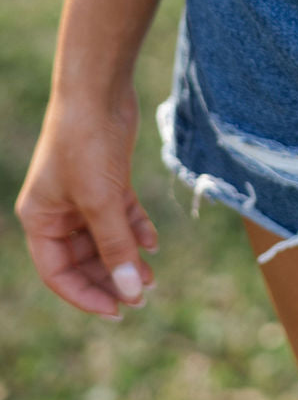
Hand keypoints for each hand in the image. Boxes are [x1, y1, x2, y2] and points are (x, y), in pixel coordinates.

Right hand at [15, 83, 158, 319]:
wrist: (100, 89)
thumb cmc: (86, 143)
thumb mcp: (101, 202)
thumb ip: (116, 247)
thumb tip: (131, 291)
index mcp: (41, 219)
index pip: (58, 273)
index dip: (86, 295)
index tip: (117, 311)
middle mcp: (59, 210)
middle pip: (84, 259)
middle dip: (112, 278)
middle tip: (141, 297)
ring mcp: (84, 194)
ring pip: (106, 238)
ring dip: (128, 256)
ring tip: (153, 277)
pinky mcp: (108, 178)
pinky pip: (121, 215)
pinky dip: (136, 229)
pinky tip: (154, 243)